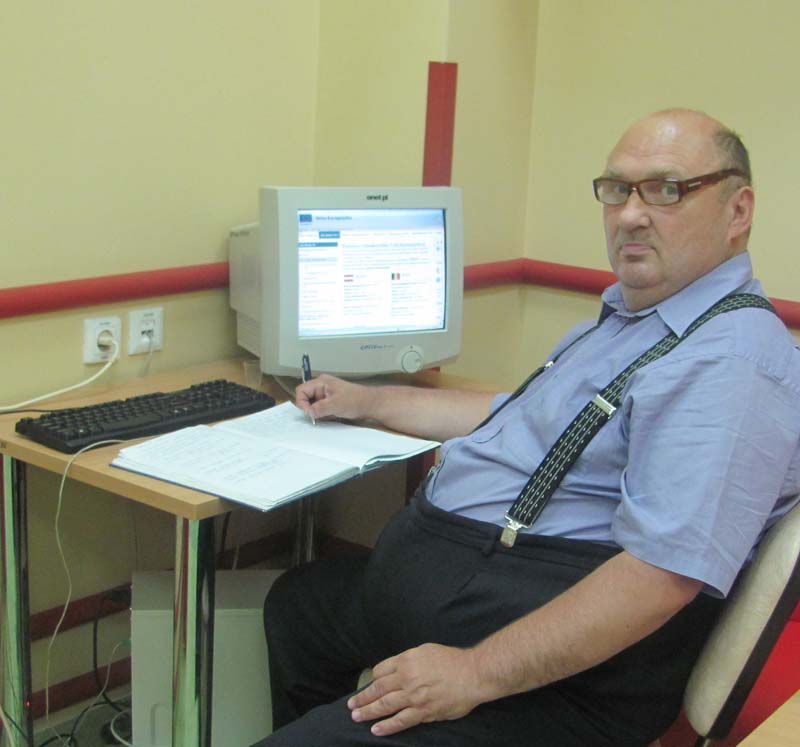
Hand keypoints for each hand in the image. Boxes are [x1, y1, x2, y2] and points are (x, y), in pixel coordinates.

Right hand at [295, 374, 376, 422]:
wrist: (370, 404)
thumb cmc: (355, 400)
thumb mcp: (335, 405)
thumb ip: (320, 408)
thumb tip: (308, 413)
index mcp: (321, 382)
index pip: (301, 390)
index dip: (302, 402)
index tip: (309, 413)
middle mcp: (322, 386)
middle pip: (306, 398)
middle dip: (310, 408)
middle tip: (317, 416)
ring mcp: (326, 394)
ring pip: (313, 405)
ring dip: (317, 412)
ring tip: (327, 415)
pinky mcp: (330, 402)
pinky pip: (320, 409)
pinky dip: (322, 414)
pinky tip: (331, 416)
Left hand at [347, 643, 484, 736]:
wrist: (472, 674)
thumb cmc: (452, 660)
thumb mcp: (426, 650)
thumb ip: (410, 660)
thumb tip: (398, 669)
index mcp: (406, 661)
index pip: (381, 671)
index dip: (373, 679)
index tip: (369, 685)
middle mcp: (407, 678)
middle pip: (378, 689)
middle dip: (363, 698)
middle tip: (351, 705)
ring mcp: (414, 696)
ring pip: (385, 705)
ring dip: (368, 712)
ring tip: (356, 717)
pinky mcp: (423, 712)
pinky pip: (401, 721)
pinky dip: (386, 726)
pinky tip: (376, 729)